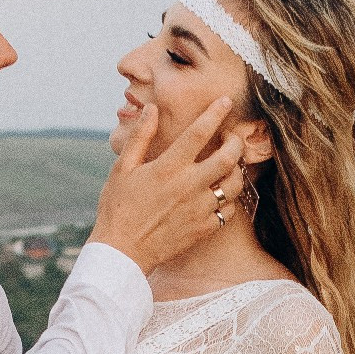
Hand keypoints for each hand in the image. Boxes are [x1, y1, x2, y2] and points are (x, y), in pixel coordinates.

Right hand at [89, 94, 245, 276]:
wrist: (122, 252)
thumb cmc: (118, 207)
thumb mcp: (122, 168)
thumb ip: (140, 136)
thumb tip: (151, 109)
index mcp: (168, 167)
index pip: (199, 132)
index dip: (216, 113)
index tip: (226, 101)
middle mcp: (189, 186)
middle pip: (229, 157)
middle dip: (236, 142)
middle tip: (232, 137)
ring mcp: (199, 209)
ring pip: (235, 184)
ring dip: (236, 171)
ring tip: (228, 166)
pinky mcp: (204, 228)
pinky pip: (229, 211)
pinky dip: (228, 201)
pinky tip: (219, 196)